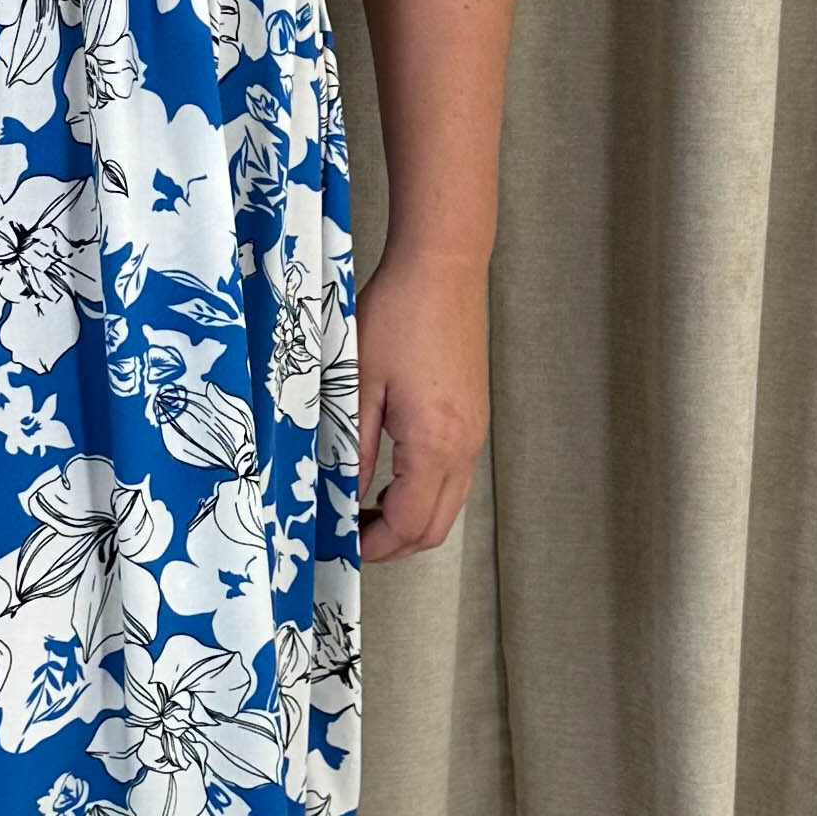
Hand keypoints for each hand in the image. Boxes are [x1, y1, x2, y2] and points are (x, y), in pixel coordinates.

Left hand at [352, 241, 490, 560]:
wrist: (443, 268)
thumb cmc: (400, 313)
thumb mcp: (358, 384)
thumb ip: (352, 448)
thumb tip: (342, 495)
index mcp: (435, 443)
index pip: (410, 524)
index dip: (374, 546)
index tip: (343, 546)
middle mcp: (464, 445)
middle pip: (436, 526)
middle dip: (394, 543)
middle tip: (352, 537)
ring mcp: (474, 432)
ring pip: (448, 504)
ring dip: (410, 517)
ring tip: (364, 508)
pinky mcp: (474, 417)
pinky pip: (454, 476)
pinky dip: (424, 491)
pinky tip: (389, 476)